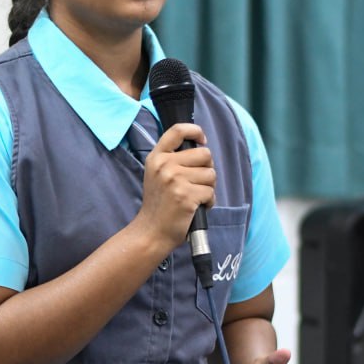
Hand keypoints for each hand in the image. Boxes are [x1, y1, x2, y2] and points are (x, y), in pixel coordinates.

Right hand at [135, 122, 215, 250]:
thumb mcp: (157, 175)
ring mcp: (175, 180)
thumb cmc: (159, 204)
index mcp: (156, 157)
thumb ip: (173, 159)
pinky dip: (209, 201)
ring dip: (208, 187)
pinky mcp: (186, 196)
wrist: (151, 232)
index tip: (202, 140)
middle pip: (204, 154)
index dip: (195, 131)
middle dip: (206, 169)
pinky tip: (196, 207)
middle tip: (196, 183)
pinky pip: (211, 192)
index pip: (178, 131)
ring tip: (194, 197)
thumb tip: (202, 147)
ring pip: (211, 174)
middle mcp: (164, 165)